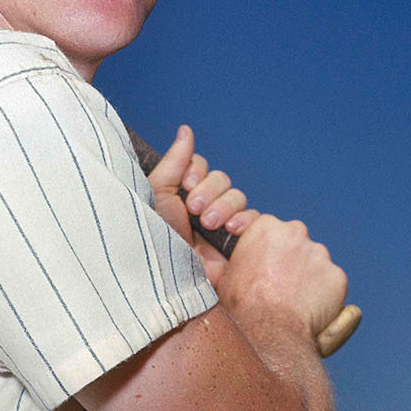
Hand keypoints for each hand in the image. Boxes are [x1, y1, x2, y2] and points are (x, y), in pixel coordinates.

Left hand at [145, 125, 252, 283]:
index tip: (187, 184)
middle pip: (221, 178)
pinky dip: (244, 220)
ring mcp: (222, 225)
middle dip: (210, 191)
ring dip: (224, 206)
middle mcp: (202, 207)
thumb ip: (173, 162)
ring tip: (208, 224)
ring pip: (238, 196)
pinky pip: (255, 219)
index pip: (200, 167)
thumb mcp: (157, 196)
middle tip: (194, 210)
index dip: (197, 171)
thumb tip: (185, 129)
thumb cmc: (155, 240)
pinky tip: (231, 230)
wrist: (172, 280)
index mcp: (181, 195)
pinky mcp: (239, 243)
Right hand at [216, 211, 349, 345]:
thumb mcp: (224, 276)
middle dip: (289, 260)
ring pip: (315, 263)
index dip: (267, 251)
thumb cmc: (242, 306)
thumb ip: (231, 259)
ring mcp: (320, 254)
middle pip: (295, 243)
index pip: (270, 231)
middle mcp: (296, 232)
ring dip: (307, 277)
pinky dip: (324, 294)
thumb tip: (221, 259)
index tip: (264, 268)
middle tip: (278, 286)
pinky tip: (309, 310)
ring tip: (293, 302)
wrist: (270, 333)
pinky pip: (331, 283)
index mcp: (266, 227)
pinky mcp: (337, 276)